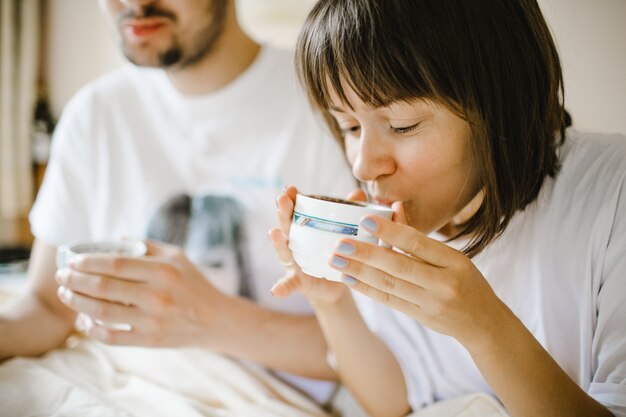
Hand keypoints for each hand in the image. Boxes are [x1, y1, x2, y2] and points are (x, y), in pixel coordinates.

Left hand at [55, 241, 228, 346]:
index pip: (115, 264)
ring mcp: (152, 320)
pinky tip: (83, 320)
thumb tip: (114, 239)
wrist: (215, 319)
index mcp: (163, 271)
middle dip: (75, 280)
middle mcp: (157, 296)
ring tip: (65, 294)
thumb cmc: (193, 283)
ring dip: (77, 302)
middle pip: (103, 287)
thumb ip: (147, 246)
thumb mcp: (178, 256)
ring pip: (102, 312)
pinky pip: (112, 337)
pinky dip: (92, 330)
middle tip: (62, 276)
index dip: (89, 262)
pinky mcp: (150, 340)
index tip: (73, 260)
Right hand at [269, 186, 365, 304]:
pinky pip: (289, 285)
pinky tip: (275, 291)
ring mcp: (294, 264)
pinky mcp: (299, 282)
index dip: (292, 199)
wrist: (334, 287)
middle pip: (286, 226)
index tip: (291, 188)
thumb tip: (359, 194)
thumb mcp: (341, 235)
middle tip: (282, 199)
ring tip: (273, 233)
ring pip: (283, 251)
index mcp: (304, 231)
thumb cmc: (335, 254)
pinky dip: (282, 287)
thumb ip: (348, 214)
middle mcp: (294, 245)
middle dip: (283, 212)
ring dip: (277, 242)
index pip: (296, 211)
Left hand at [328, 202, 506, 351]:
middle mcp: (442, 283)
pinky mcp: (419, 316)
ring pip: (389, 284)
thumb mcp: (453, 257)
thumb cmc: (466, 281)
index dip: (391, 232)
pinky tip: (348, 278)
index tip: (365, 221)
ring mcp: (430, 303)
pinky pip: (388, 299)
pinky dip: (366, 288)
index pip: (418, 243)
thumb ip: (421, 239)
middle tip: (340, 244)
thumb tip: (393, 210)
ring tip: (336, 260)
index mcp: (454, 262)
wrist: (482, 323)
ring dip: (359, 272)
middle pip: (399, 265)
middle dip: (366, 254)